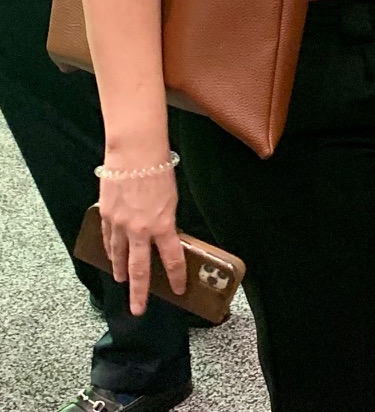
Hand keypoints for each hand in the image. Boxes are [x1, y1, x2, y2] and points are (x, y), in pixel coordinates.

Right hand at [98, 165, 185, 314]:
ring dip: (121, 271)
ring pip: (120, 256)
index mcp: (162, 225)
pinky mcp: (107, 216)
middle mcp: (140, 230)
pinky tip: (111, 256)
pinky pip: (108, 239)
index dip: (176, 276)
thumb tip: (165, 234)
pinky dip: (110, 250)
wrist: (135, 153)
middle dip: (139, 292)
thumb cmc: (160, 170)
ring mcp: (120, 225)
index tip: (179, 289)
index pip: (171, 259)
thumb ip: (167, 220)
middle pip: (139, 269)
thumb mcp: (172, 198)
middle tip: (138, 310)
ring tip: (122, 282)